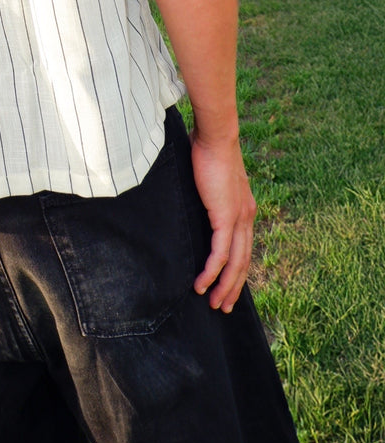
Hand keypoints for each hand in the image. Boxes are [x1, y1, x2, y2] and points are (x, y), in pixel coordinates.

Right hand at [190, 133, 256, 312]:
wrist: (217, 136)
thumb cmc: (209, 150)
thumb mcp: (211, 179)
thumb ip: (207, 193)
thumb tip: (195, 198)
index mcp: (245, 209)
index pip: (244, 247)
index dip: (237, 269)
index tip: (227, 286)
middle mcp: (247, 217)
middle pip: (243, 262)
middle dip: (233, 287)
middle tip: (222, 306)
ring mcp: (239, 219)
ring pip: (235, 263)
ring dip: (224, 286)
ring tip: (213, 303)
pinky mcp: (226, 217)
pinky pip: (220, 253)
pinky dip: (212, 272)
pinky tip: (202, 284)